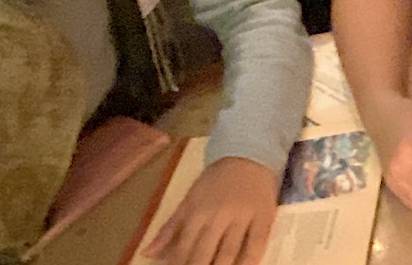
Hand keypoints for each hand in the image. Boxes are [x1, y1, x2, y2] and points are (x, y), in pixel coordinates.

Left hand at [143, 157, 277, 264]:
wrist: (248, 156)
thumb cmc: (216, 180)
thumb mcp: (189, 200)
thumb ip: (169, 228)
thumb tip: (147, 254)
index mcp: (197, 211)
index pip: (183, 248)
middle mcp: (218, 215)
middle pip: (204, 253)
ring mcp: (242, 217)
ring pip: (229, 252)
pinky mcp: (263, 217)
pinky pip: (256, 244)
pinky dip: (249, 261)